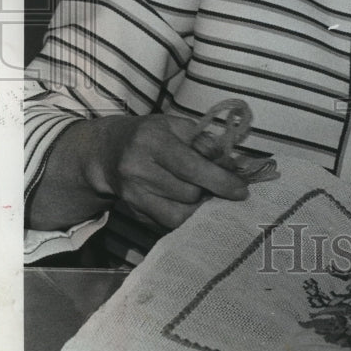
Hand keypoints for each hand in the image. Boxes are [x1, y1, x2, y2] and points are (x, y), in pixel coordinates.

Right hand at [92, 113, 248, 230]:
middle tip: (221, 186)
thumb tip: (233, 167)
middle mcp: (138, 167)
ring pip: (181, 212)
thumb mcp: (178, 127)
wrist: (109, 151)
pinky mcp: (133, 210)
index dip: (220, 180)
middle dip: (210, 190)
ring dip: (199, 205)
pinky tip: (191, 205)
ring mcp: (133, 193)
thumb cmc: (152, 134)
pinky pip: (168, 222)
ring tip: (204, 193)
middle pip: (189, 192)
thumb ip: (206, 144)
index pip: (191, 166)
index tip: (241, 190)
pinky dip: (186, 216)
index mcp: (152, 139)